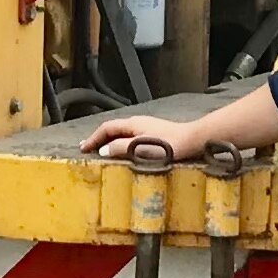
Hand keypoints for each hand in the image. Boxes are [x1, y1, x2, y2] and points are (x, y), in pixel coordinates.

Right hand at [83, 117, 204, 167]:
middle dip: (99, 138)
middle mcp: (138, 123)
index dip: (93, 138)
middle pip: (113, 129)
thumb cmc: (169, 144)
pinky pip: (131, 138)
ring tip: (102, 152)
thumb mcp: (140, 148)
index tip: (83, 148)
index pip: (107, 128)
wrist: (193, 140)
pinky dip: (121, 144)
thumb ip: (120, 148)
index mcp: (133, 123)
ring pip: (122, 134)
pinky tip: (124, 154)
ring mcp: (147, 128)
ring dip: (110, 142)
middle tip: (87, 148)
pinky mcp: (155, 135)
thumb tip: (103, 150)